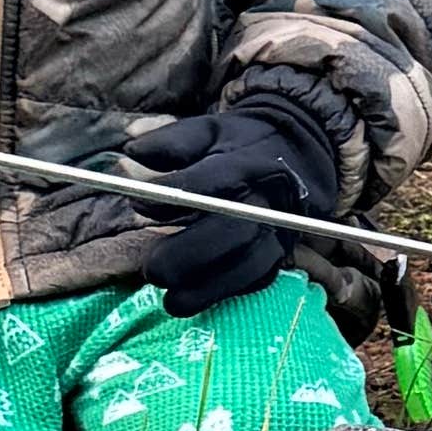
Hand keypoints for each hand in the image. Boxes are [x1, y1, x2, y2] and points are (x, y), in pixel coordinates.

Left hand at [118, 70, 355, 312]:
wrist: (299, 154)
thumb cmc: (243, 144)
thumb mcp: (209, 129)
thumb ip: (172, 141)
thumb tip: (132, 152)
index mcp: (248, 163)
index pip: (212, 181)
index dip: (174, 197)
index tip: (139, 206)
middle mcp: (267, 199)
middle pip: (234, 231)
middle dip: (189, 254)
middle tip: (152, 269)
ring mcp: (278, 229)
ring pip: (250, 265)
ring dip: (208, 288)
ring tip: (170, 300)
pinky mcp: (282, 252)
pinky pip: (258, 279)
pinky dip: (227, 293)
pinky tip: (196, 300)